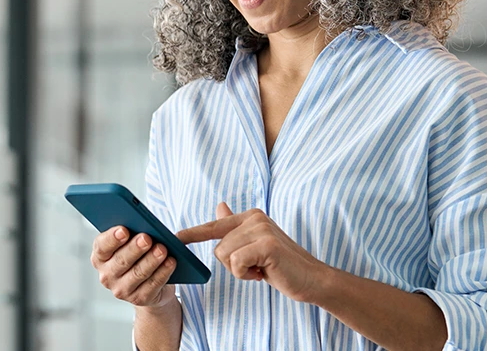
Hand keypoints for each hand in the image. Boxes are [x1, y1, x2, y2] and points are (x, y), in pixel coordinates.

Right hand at [90, 226, 177, 308]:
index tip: (124, 230)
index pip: (102, 247)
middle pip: (121, 261)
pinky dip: (162, 272)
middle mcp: (106, 275)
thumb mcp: (132, 243)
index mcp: (100, 257)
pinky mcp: (139, 299)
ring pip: (137, 273)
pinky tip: (170, 262)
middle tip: (146, 238)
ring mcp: (121, 290)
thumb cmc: (138, 256)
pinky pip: (152, 285)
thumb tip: (152, 227)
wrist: (147, 284)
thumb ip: (137, 232)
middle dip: (135, 249)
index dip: (112, 239)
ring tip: (162, 249)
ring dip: (151, 260)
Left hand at [177, 203, 331, 303]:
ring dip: (240, 270)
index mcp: (250, 216)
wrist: (312, 279)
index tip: (174, 237)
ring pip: (225, 255)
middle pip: (218, 247)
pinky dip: (245, 275)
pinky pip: (235, 263)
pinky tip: (263, 273)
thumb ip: (236, 228)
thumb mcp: (256, 244)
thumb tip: (220, 206)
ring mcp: (261, 229)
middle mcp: (254, 218)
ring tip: (261, 268)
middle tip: (257, 267)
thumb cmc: (282, 265)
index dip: (193, 233)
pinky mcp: (266, 244)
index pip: (215, 225)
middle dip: (233, 264)